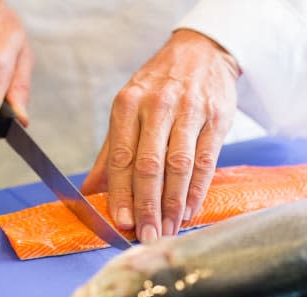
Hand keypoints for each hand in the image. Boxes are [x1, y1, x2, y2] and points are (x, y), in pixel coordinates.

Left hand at [82, 29, 239, 241]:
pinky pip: (206, 161)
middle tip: (147, 235)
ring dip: (173, 204)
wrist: (201, 52)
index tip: (121, 222)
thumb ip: (111, 152)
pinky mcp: (216, 118)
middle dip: (147, 206)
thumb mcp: (128, 109)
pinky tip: (189, 210)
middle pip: (149, 165)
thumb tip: (90, 191)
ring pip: (179, 166)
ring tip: (168, 229)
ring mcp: (189, 111)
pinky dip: (197, 190)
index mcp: (127, 105)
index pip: (121, 157)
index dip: (121, 194)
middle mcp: (157, 106)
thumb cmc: (158, 86)